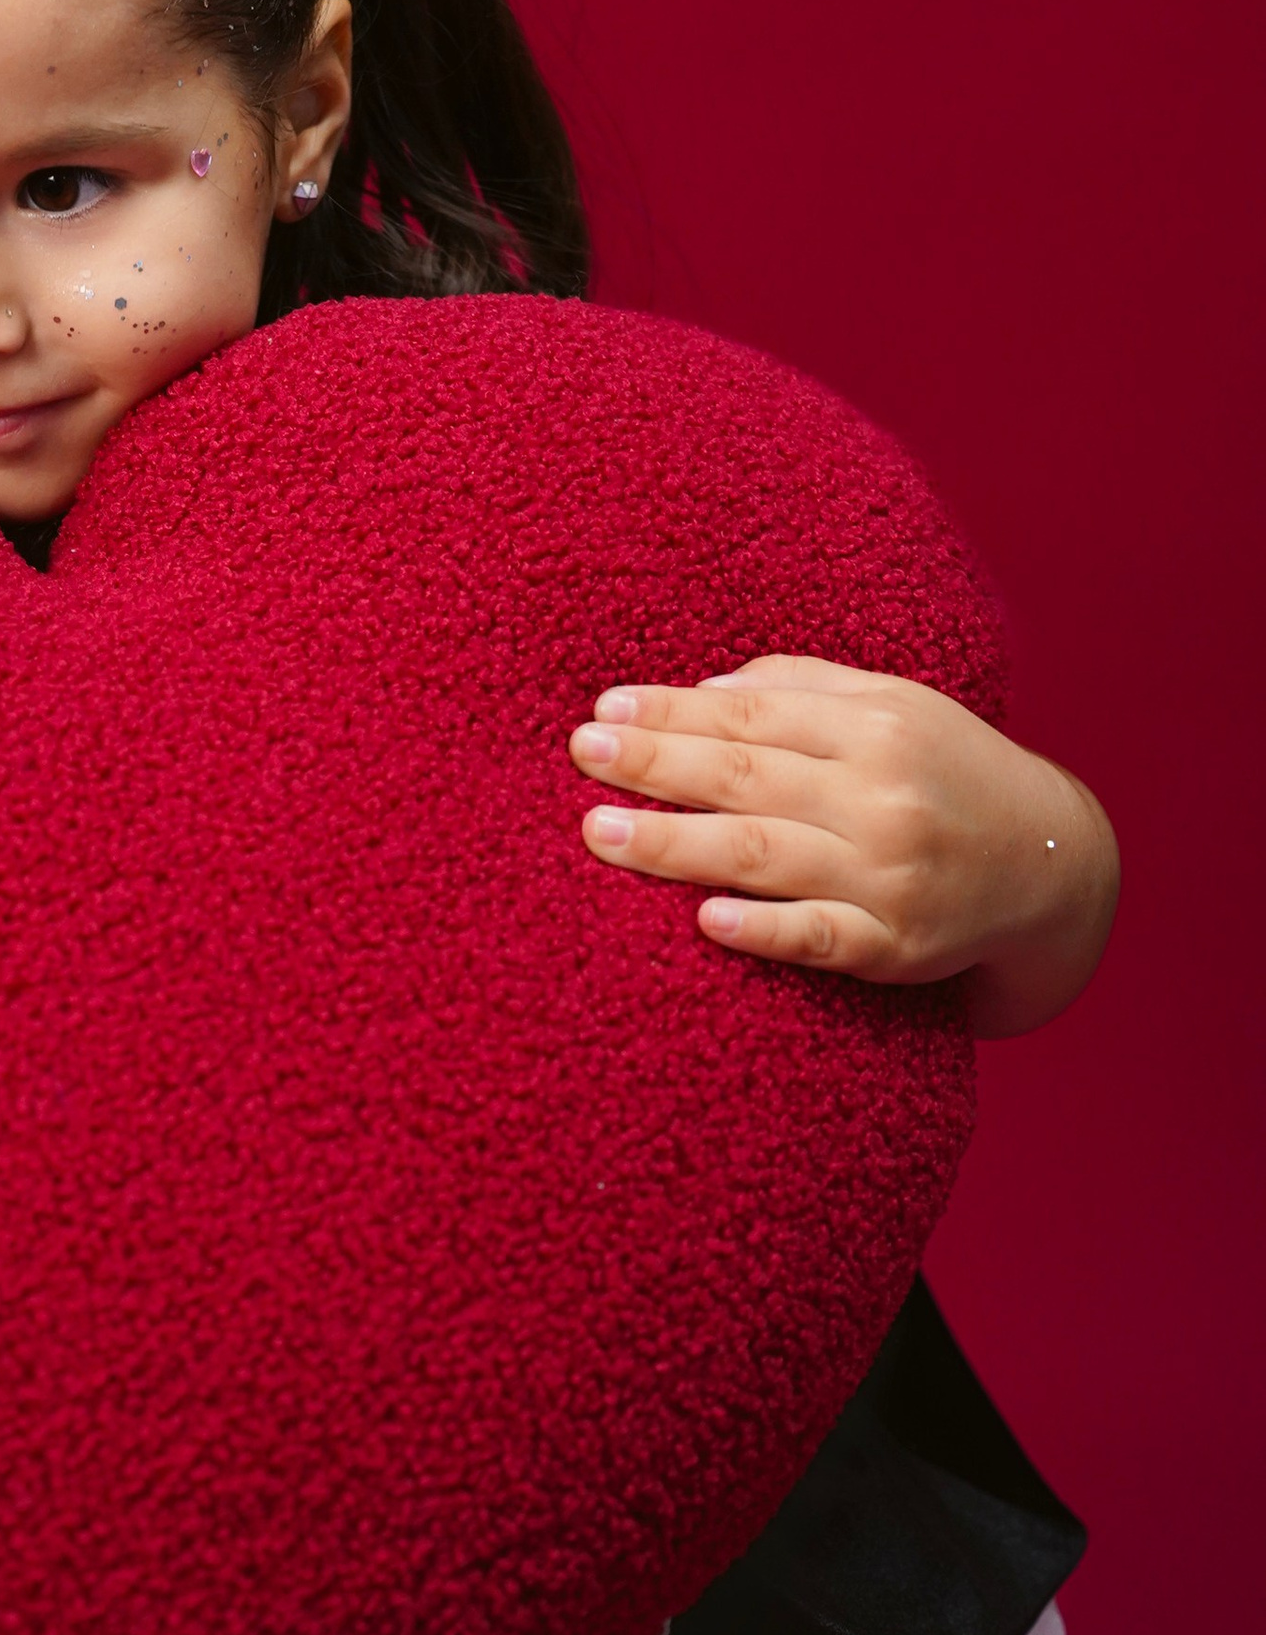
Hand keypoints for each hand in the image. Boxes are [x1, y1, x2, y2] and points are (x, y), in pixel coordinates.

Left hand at [567, 656, 1117, 1036]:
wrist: (1054, 863)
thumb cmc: (947, 771)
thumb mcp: (892, 705)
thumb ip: (800, 688)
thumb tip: (701, 688)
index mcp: (875, 726)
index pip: (751, 713)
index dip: (672, 711)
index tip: (604, 711)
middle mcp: (882, 796)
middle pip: (745, 776)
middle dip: (655, 765)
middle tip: (580, 757)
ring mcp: (889, 875)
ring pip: (765, 853)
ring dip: (674, 844)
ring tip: (598, 832)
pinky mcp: (897, 946)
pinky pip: (821, 938)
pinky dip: (765, 929)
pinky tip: (705, 920)